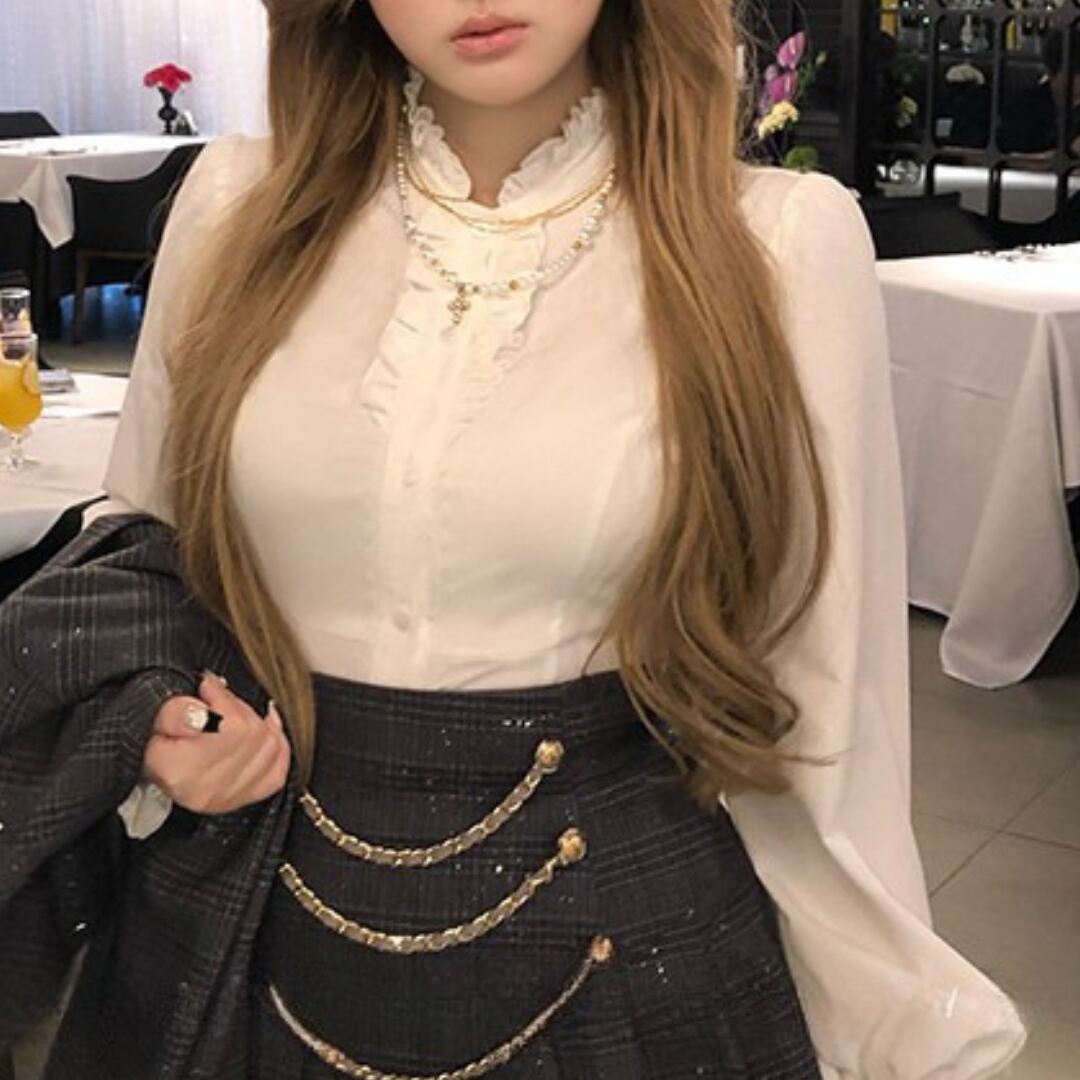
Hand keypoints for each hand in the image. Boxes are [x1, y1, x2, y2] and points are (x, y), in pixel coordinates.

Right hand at [142, 674, 290, 815]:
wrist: (163, 769)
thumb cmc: (159, 742)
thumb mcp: (155, 719)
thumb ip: (176, 713)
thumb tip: (201, 715)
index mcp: (180, 772)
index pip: (226, 727)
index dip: (221, 698)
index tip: (208, 686)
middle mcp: (208, 790)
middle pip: (250, 733)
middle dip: (237, 705)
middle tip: (219, 698)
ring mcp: (233, 796)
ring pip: (268, 744)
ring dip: (255, 720)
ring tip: (234, 712)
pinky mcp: (250, 795)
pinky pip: (279, 764)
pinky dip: (277, 741)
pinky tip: (266, 726)